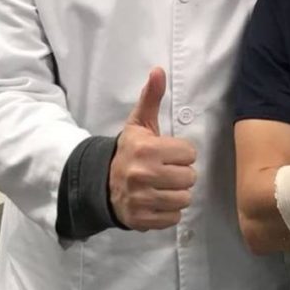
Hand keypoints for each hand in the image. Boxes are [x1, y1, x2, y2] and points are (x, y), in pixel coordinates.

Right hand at [109, 67, 196, 230]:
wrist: (100, 182)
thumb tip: (159, 70)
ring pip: (184, 198)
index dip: (181, 153)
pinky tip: (157, 201)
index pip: (189, 153)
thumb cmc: (128, 150)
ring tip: (163, 186)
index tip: (168, 154)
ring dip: (177, 193)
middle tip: (166, 171)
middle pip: (190, 177)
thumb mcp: (139, 123)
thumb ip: (151, 97)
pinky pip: (173, 218)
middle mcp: (144, 174)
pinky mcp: (141, 219)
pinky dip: (168, 212)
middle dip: (181, 174)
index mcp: (147, 149)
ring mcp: (142, 199)